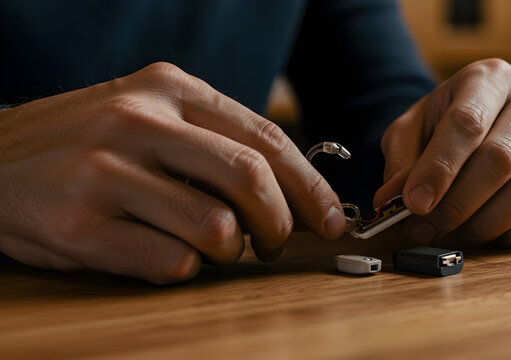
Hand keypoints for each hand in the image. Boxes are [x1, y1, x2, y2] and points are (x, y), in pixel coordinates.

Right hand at [0, 62, 346, 283]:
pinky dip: (186, 267)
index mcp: (168, 89)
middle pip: (250, 178)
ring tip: (217, 248)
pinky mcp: (78, 225)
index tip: (329, 218)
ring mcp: (104, 172)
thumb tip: (290, 191)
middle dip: (281, 223)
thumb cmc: (85, 144)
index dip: (309, 185)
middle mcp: (137, 121)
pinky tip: (168, 254)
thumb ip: (213, 144)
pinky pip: (171, 261)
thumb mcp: (150, 117)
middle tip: (276, 243)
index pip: (265, 137)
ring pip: (216, 226)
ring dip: (232, 250)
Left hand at [375, 59, 510, 246]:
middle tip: (423, 229)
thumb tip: (391, 201)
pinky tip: (486, 233)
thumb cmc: (442, 126)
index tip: (414, 204)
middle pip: (499, 159)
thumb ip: (401, 163)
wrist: (479, 123)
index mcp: (488, 78)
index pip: (467, 123)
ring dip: (483, 223)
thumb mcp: (410, 133)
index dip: (439, 169)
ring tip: (450, 233)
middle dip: (456, 204)